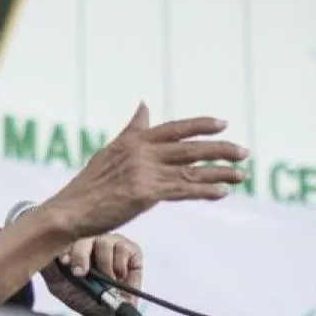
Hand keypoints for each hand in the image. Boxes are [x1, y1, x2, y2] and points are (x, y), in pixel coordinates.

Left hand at [41, 232, 142, 315]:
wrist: (100, 313)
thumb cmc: (79, 295)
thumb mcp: (59, 284)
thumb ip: (50, 269)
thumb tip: (44, 258)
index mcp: (72, 242)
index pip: (67, 235)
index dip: (65, 247)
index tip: (64, 262)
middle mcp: (92, 238)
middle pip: (86, 236)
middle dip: (81, 255)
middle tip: (81, 274)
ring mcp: (112, 241)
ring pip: (105, 242)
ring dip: (104, 264)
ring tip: (105, 281)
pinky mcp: (131, 249)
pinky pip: (125, 249)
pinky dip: (121, 266)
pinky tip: (118, 277)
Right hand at [44, 103, 247, 238]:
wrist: (71, 210)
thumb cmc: (89, 185)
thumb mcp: (111, 151)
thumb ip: (133, 130)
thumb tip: (144, 105)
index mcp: (135, 140)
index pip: (175, 128)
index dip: (201, 125)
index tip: (223, 124)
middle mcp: (142, 152)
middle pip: (191, 148)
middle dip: (222, 150)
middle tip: (245, 152)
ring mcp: (144, 172)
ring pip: (192, 170)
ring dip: (221, 172)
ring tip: (242, 174)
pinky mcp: (145, 193)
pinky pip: (183, 191)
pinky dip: (205, 191)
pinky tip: (222, 192)